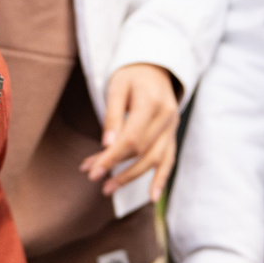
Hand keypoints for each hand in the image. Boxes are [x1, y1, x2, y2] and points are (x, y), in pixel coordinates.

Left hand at [82, 63, 178, 196]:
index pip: (131, 139)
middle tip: (92, 177)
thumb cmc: (131, 74)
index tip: (91, 171)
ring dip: (131, 177)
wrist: (155, 65)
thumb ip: (112, 115)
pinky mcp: (172, 134)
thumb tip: (107, 145)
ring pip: (154, 159)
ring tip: (108, 189)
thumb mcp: (117, 86)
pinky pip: (169, 160)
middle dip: (115, 166)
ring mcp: (172, 127)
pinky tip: (152, 197)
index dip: (111, 158)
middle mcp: (167, 117)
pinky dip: (161, 179)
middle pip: (140, 151)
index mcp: (152, 103)